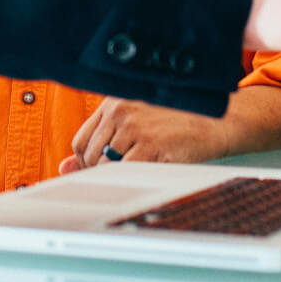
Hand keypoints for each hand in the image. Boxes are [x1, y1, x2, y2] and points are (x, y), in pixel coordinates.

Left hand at [59, 98, 227, 174]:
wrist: (216, 121)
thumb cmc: (175, 122)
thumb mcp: (135, 121)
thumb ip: (101, 139)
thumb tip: (64, 167)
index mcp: (113, 102)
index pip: (81, 140)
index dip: (86, 162)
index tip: (99, 171)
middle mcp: (120, 111)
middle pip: (89, 155)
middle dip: (99, 173)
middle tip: (121, 177)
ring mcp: (135, 127)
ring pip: (105, 166)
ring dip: (116, 178)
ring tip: (137, 175)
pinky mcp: (151, 144)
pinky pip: (125, 171)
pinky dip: (130, 179)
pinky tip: (146, 176)